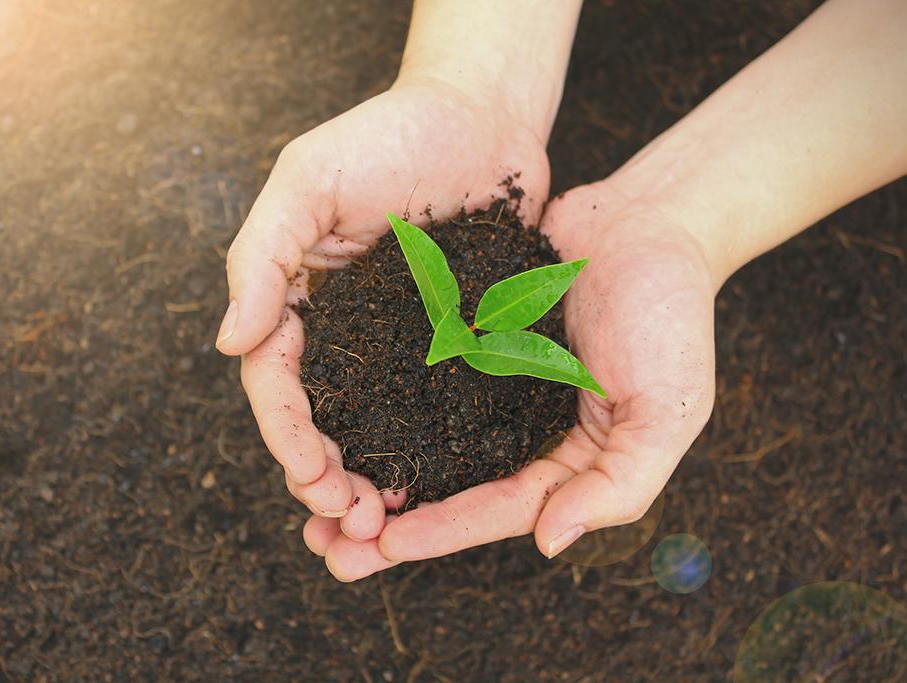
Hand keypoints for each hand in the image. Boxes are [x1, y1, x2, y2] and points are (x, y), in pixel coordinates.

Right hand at [221, 77, 551, 543]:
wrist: (481, 117)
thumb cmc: (387, 135)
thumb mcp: (307, 182)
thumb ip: (262, 258)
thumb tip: (227, 344)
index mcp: (298, 300)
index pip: (277, 382)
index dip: (288, 437)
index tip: (310, 482)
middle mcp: (344, 332)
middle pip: (323, 420)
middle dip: (327, 478)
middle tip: (351, 523)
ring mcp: (400, 343)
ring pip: (375, 428)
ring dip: (372, 481)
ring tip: (386, 524)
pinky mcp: (456, 343)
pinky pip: (438, 407)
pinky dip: (430, 453)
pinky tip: (439, 488)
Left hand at [310, 180, 717, 579]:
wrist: (649, 221)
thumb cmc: (673, 315)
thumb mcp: (669, 412)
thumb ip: (620, 484)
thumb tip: (548, 543)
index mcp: (565, 458)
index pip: (499, 508)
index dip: (443, 531)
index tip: (383, 547)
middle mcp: (517, 427)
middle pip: (447, 486)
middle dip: (387, 521)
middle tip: (322, 544)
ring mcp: (486, 381)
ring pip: (419, 435)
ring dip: (368, 467)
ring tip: (308, 488)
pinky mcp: (462, 335)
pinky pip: (414, 370)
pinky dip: (374, 397)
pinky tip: (328, 409)